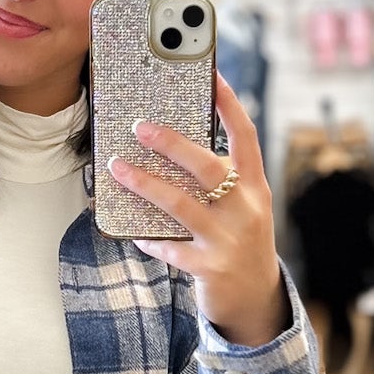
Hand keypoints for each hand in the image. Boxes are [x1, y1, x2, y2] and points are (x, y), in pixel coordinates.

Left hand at [107, 72, 290, 347]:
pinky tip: (134, 231)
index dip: (229, 103)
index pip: (246, 135)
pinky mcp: (210, 267)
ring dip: (146, 184)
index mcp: (255, 185)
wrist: (256, 299)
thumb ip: (217, 178)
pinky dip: (150, 237)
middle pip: (208, 166)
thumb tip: (170, 142)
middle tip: (140, 126)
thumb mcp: (240, 205)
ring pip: (182, 204)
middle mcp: (247, 208)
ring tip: (118, 167)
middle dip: (172, 144)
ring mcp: (230, 239)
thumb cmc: (239, 239)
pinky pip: (171, 247)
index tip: (212, 74)